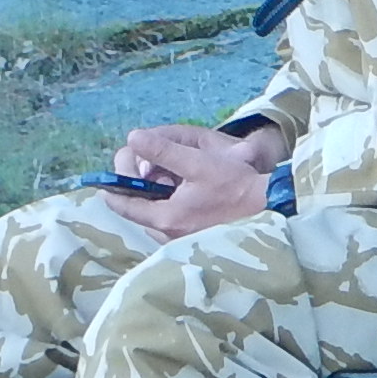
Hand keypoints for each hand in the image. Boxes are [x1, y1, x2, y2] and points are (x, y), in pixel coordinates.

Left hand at [105, 120, 279, 240]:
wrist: (269, 206)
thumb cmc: (236, 185)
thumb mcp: (197, 162)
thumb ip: (163, 150)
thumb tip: (133, 138)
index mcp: (165, 217)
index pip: (124, 205)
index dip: (113, 186)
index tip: (107, 174)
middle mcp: (169, 235)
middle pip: (138, 210)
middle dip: (138, 187)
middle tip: (147, 166)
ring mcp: (181, 240)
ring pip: (153, 215)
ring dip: (154, 195)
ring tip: (167, 175)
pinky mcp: (193, 238)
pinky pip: (168, 221)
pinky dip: (167, 204)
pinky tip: (181, 189)